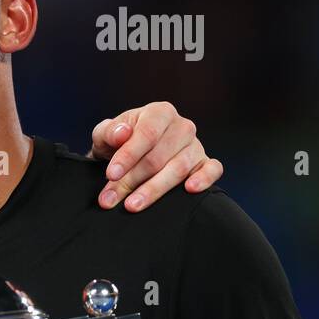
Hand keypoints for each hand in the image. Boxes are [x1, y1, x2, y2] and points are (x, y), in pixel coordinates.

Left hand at [89, 102, 222, 211]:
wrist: (131, 153)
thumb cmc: (118, 142)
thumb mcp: (105, 135)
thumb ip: (108, 132)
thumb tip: (121, 133)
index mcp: (159, 113)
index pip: (147, 134)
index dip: (128, 156)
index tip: (111, 174)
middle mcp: (182, 126)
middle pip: (158, 157)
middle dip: (131, 180)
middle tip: (110, 199)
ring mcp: (196, 145)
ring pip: (178, 169)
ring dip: (153, 190)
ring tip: (132, 205)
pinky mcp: (205, 162)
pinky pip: (212, 170)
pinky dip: (204, 179)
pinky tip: (190, 189)